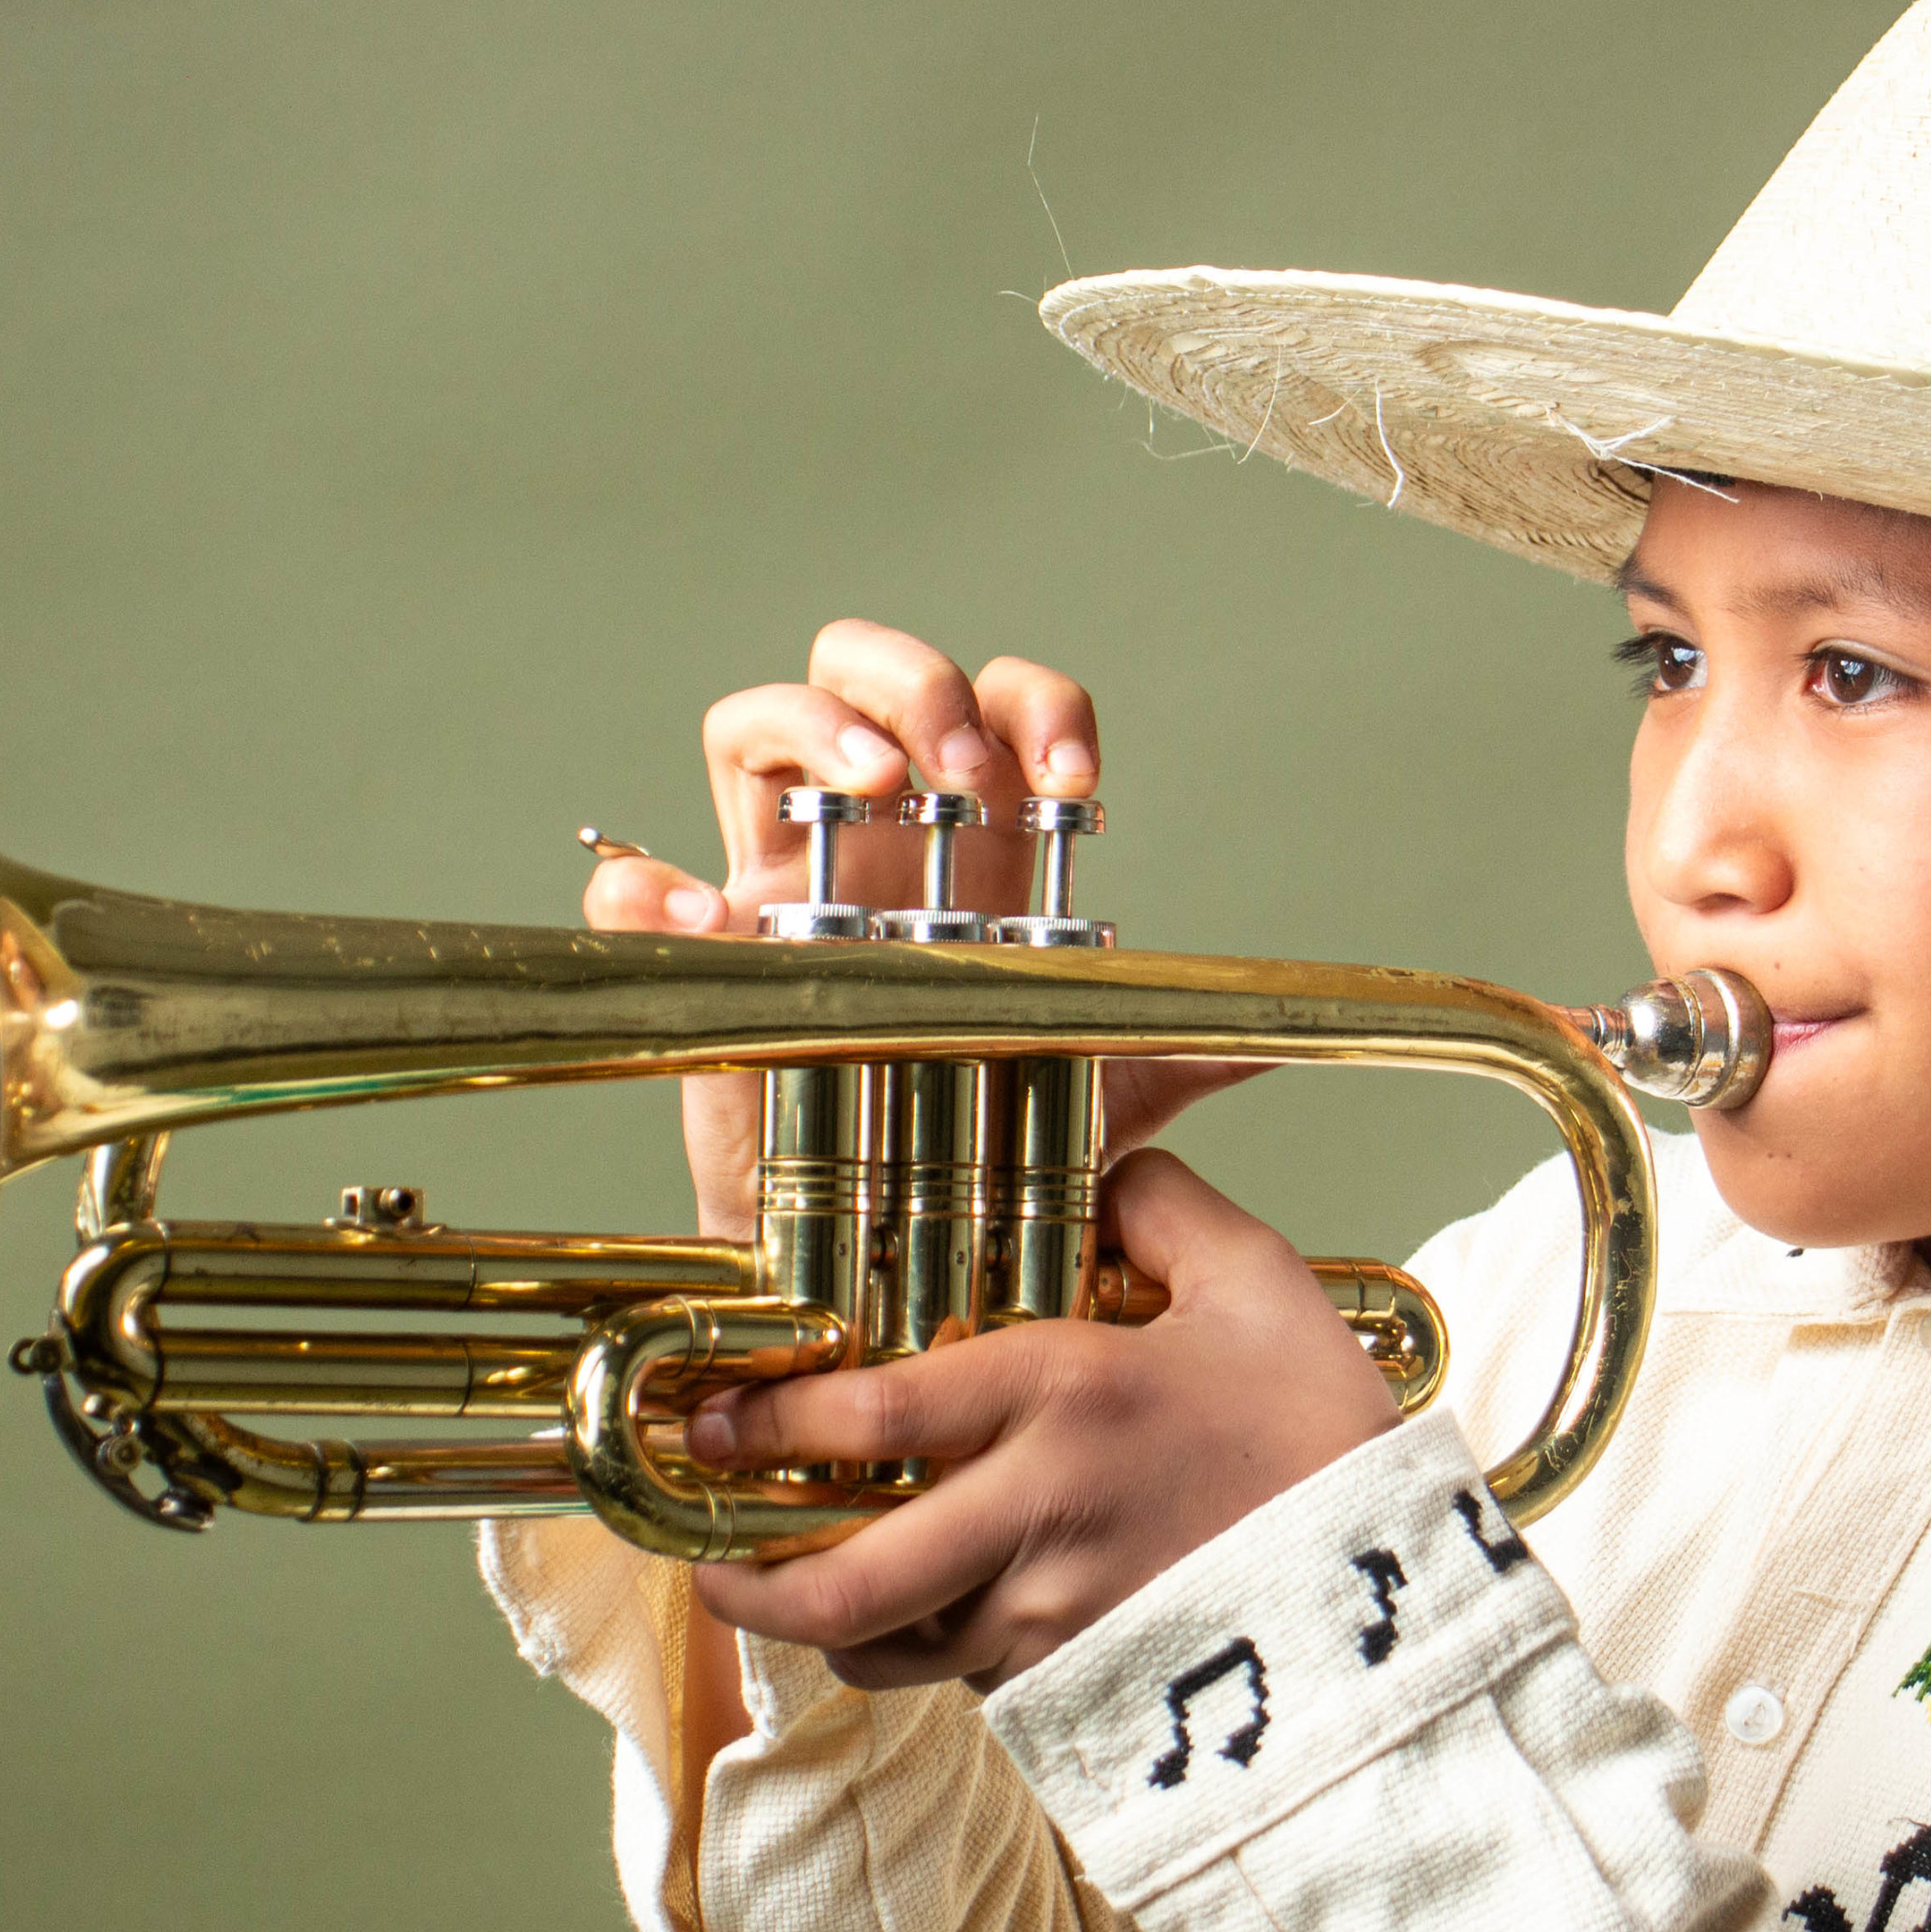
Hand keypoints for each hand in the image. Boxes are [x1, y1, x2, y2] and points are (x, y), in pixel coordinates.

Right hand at [574, 618, 1250, 1236]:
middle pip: (863, 670)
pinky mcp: (701, 961)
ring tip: (869, 794)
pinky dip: (655, 883)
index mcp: (974, 844)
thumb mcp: (1110, 1090)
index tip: (1077, 785)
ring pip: (750, 725)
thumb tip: (1296, 1019)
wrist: (896, 1260)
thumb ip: (1193, 1037)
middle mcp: (873, 839)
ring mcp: (776, 884)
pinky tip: (717, 920)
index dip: (1034, 708)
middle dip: (915, 685)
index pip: (998, 709)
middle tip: (957, 778)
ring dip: (809, 729)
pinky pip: (634, 886)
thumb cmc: (987, 1150)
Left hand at [685, 1153, 1401, 1690]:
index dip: (773, 1422)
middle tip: (710, 1556)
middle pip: (844, 1580)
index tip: (716, 1423)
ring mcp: (1051, 1623)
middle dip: (750, 1579)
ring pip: (890, 1645)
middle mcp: (1036, 1519)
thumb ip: (1167, 1215)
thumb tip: (1112, 1173)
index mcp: (1067, 1399)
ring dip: (837, 1625)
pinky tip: (930, 1624)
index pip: (874, 1411)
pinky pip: (962, 1684)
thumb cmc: (1332, 1446)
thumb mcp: (1260, 1291)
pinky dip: (929, 1658)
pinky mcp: (1075, 1695)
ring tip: (810, 1591)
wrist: (1409, 1607)